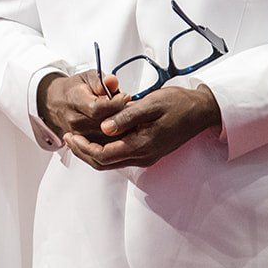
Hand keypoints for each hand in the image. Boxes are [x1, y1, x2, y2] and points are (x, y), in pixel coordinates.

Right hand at [39, 69, 126, 142]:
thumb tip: (113, 82)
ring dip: (120, 128)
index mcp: (74, 101)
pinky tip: (121, 126)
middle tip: (129, 106)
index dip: (115, 104)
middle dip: (120, 116)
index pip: (97, 109)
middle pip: (104, 124)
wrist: (57, 103)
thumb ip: (101, 81)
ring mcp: (79, 134)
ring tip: (126, 116)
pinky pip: (104, 143)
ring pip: (106, 137)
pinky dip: (115, 136)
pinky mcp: (84, 144)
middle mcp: (75, 120)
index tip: (124, 97)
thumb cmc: (74, 90)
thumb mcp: (87, 77)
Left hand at [62, 84, 220, 170]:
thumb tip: (103, 128)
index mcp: (142, 146)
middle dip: (82, 152)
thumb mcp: (151, 104)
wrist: (200, 111)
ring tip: (76, 137)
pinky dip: (104, 149)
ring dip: (91, 151)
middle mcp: (143, 156)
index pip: (103, 155)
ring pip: (111, 162)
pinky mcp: (147, 151)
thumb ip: (126, 116)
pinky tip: (96, 135)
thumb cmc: (177, 104)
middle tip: (67, 137)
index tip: (69, 135)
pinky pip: (120, 155)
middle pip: (104, 163)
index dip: (83, 147)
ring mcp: (146, 155)